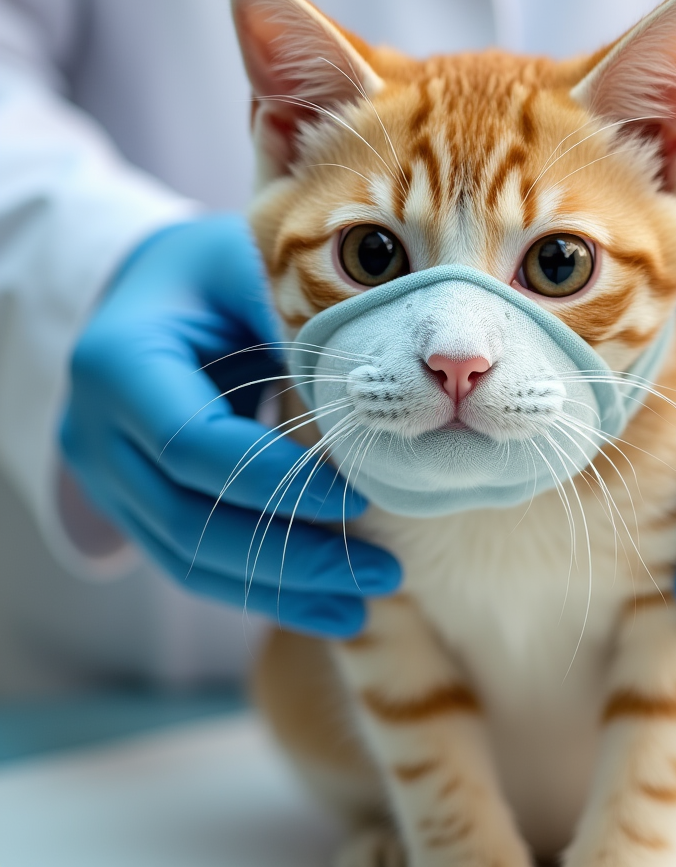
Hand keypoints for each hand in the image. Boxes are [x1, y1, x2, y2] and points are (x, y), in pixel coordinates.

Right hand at [61, 214, 399, 636]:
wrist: (160, 290)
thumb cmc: (218, 270)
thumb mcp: (250, 267)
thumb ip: (293, 319)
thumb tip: (382, 382)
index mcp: (119, 363)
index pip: (195, 444)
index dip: (278, 480)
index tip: (361, 496)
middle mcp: (96, 431)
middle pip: (187, 519)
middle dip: (290, 556)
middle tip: (382, 571)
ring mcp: (107, 476)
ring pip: (187, 556)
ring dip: (279, 589)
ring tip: (361, 604)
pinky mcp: (134, 501)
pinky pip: (191, 558)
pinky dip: (258, 585)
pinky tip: (324, 601)